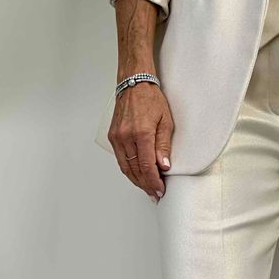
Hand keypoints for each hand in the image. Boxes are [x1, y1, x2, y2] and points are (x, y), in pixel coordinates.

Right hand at [108, 78, 173, 200]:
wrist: (133, 84)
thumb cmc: (151, 99)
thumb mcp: (166, 121)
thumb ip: (164, 145)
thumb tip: (164, 166)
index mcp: (142, 133)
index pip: (147, 166)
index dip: (154, 181)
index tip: (160, 189)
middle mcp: (126, 136)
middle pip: (135, 170)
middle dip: (146, 185)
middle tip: (154, 193)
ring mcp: (117, 137)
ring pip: (125, 167)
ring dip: (136, 180)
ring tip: (146, 188)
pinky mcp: (112, 136)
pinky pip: (120, 159)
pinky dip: (128, 169)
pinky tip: (136, 175)